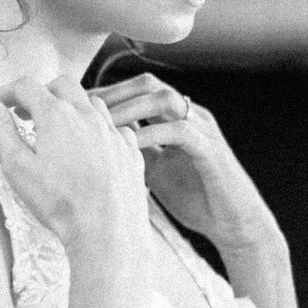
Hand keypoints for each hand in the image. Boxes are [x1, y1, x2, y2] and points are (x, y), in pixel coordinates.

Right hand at [0, 74, 147, 253]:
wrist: (107, 231)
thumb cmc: (59, 201)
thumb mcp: (16, 164)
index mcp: (57, 114)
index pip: (26, 86)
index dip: (5, 91)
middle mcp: (88, 115)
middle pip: (62, 85)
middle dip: (41, 93)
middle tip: (24, 115)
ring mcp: (113, 132)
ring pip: (91, 103)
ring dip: (71, 108)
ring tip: (57, 131)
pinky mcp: (130, 152)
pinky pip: (114, 128)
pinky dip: (98, 130)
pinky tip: (90, 149)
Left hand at [91, 73, 282, 253]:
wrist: (233, 223)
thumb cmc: (194, 196)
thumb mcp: (153, 167)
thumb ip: (132, 149)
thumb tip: (94, 143)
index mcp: (175, 116)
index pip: (137, 89)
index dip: (106, 93)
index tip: (74, 106)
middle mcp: (190, 114)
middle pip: (148, 84)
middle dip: (113, 93)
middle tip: (81, 109)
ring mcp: (202, 128)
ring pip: (164, 99)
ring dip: (129, 108)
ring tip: (100, 123)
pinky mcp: (211, 149)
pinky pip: (179, 131)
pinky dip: (150, 135)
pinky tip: (125, 147)